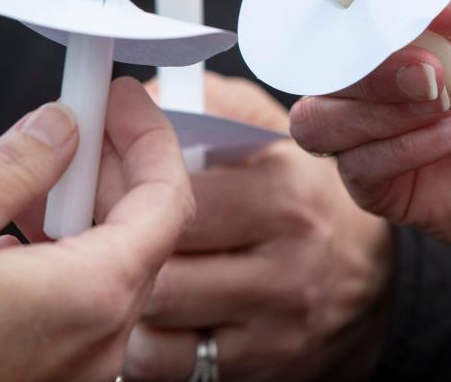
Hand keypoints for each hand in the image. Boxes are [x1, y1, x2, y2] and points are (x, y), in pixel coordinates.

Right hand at [0, 77, 193, 380]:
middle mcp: (100, 342)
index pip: (167, 199)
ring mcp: (78, 368)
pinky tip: (17, 232)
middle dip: (110, 168)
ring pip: (110, 267)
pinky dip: (62, 256)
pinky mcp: (49, 378)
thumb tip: (57, 127)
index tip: (122, 102)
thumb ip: (17, 164)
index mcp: (92, 296)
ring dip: (82, 210)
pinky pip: (79, 305)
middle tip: (76, 123)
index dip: (149, 138)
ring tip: (32, 176)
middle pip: (142, 231)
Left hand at [120, 73, 394, 380]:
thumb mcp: (272, 132)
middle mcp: (285, 262)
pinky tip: (143, 309)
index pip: (174, 192)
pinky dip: (140, 338)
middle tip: (87, 221)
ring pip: (156, 313)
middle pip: (159, 258)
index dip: (119, 179)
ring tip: (110, 262)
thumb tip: (141, 96)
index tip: (96, 167)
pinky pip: (167, 361)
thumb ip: (211, 102)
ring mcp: (271, 323)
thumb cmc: (302, 195)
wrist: (363, 277)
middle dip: (108, 238)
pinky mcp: (254, 366)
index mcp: (284, 194)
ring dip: (120, 289)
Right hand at [290, 0, 450, 254]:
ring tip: (445, 100)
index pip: (330, 10)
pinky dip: (403, 147)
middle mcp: (374, 79)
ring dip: (376, 108)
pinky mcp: (389, 188)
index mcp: (395, 28)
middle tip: (430, 68)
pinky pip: (361, 168)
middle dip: (363, 65)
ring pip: (318, 122)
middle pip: (315, 69)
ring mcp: (376, 135)